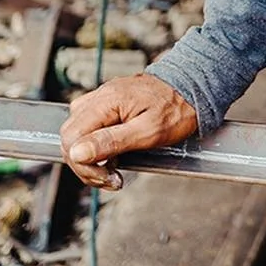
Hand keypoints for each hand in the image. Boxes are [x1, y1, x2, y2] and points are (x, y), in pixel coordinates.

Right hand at [59, 73, 198, 189]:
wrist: (195, 86)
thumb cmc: (177, 109)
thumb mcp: (148, 131)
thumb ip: (111, 141)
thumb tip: (77, 153)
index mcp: (107, 101)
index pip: (71, 138)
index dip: (83, 165)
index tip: (107, 178)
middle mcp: (101, 97)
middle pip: (70, 136)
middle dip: (85, 165)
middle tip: (111, 179)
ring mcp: (105, 99)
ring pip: (77, 132)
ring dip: (89, 157)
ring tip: (113, 170)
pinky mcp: (111, 104)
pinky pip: (90, 126)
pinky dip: (96, 145)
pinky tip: (114, 154)